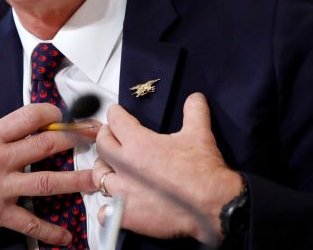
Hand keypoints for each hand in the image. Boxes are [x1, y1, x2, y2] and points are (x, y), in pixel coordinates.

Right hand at [0, 103, 96, 245]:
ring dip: (76, 181)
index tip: (64, 116)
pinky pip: (29, 222)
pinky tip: (65, 233)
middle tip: (95, 137)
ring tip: (97, 180)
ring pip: (47, 182)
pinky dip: (49, 230)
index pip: (30, 117)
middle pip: (46, 145)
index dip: (52, 113)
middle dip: (75, 139)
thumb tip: (25, 129)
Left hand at [93, 93, 243, 243]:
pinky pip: (104, 212)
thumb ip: (194, 111)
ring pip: (99, 176)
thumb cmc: (203, 171)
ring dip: (105, 170)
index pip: (115, 120)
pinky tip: (116, 204)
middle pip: (102, 145)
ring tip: (112, 168)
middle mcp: (125, 166)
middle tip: (112, 136)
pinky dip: (108, 208)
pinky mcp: (127, 215)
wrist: (213, 205)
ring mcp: (124, 192)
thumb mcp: (200, 134)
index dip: (115, 113)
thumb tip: (195, 97)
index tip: (116, 113)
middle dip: (106, 137)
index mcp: (138, 143)